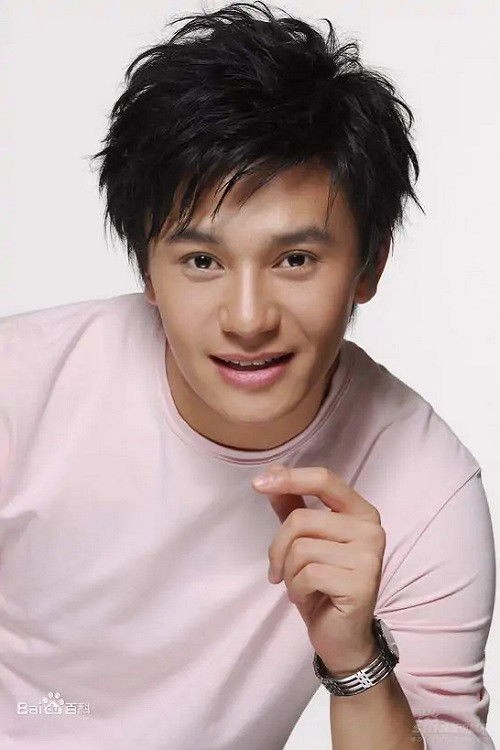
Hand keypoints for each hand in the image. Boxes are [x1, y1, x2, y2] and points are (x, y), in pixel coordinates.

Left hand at [252, 464, 385, 674]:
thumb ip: (292, 505)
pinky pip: (307, 574)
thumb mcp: (305, 540)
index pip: (325, 480)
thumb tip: (271, 472)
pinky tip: (308, 598)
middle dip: (279, 547)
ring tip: (300, 586)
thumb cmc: (322, 584)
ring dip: (289, 572)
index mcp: (361, 511)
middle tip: (280, 571)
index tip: (257, 483)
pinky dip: (297, 589)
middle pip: (301, 519)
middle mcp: (371, 529)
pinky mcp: (361, 584)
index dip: (290, 478)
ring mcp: (369, 557)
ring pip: (301, 548)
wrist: (342, 637)